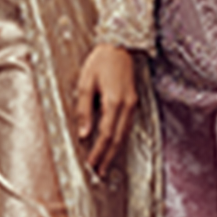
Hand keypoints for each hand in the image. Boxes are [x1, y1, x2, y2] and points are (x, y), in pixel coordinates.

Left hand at [75, 44, 137, 175]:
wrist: (120, 44)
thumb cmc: (100, 60)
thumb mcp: (86, 83)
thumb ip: (84, 110)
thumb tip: (83, 133)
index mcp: (114, 101)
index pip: (105, 134)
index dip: (98, 151)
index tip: (91, 164)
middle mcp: (127, 105)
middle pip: (117, 138)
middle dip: (108, 157)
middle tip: (99, 172)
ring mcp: (133, 104)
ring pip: (124, 134)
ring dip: (114, 151)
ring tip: (105, 164)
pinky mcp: (133, 101)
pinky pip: (127, 126)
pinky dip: (120, 139)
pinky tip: (113, 145)